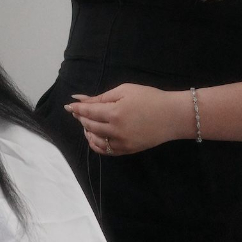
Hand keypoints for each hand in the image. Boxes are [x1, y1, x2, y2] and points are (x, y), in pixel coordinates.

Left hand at [65, 83, 189, 155]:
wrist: (172, 116)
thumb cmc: (150, 98)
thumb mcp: (125, 90)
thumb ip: (101, 97)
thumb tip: (80, 99)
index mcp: (114, 112)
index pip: (88, 112)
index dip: (77, 109)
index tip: (68, 106)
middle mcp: (115, 130)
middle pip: (89, 126)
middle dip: (81, 118)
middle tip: (78, 112)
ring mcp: (121, 143)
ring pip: (95, 140)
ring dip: (87, 131)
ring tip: (87, 123)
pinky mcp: (127, 150)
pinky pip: (105, 150)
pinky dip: (96, 144)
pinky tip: (95, 136)